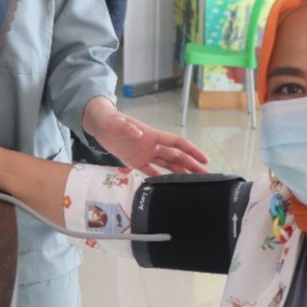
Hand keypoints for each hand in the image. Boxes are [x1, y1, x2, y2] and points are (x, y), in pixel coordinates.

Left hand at [82, 96, 208, 175]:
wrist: (99, 125)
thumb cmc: (110, 120)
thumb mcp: (117, 122)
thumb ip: (126, 127)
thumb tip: (138, 133)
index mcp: (153, 135)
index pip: (177, 143)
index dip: (192, 150)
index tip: (205, 159)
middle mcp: (153, 145)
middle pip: (177, 157)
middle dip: (192, 166)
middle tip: (206, 177)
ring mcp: (146, 154)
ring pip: (168, 166)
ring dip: (181, 173)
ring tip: (193, 184)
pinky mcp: (136, 162)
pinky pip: (152, 172)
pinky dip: (161, 179)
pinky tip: (169, 187)